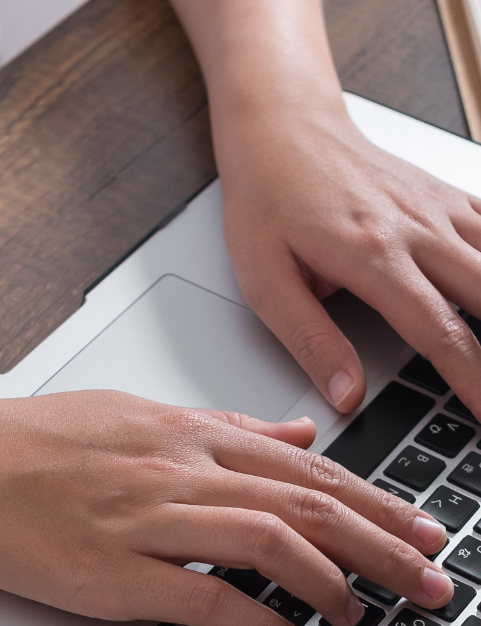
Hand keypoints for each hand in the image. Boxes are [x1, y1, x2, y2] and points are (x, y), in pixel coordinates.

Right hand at [0, 389, 451, 625]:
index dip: (376, 501)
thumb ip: (223, 426)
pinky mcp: (112, 571)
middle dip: (382, 544)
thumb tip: (293, 428)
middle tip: (432, 579)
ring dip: (331, 580)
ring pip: (269, 541)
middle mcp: (179, 469)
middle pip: (307, 503)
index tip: (422, 530)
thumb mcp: (137, 417)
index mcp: (188, 433)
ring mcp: (147, 520)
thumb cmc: (29, 445)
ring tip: (365, 613)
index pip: (306, 465)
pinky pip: (204, 596)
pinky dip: (258, 623)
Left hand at [216, 105, 480, 416]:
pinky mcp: (447, 196)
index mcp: (373, 257)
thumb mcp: (267, 284)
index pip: (437, 331)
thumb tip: (347, 395)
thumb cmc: (267, 202)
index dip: (470, 377)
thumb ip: (312, 342)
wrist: (282, 129)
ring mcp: (439, 208)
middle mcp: (418, 228)